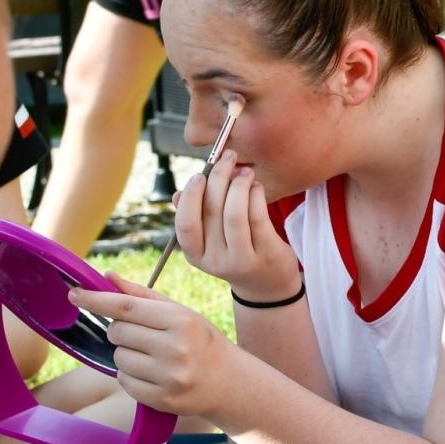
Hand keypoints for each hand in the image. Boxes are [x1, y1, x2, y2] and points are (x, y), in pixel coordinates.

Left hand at [67, 274, 240, 417]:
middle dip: (121, 331)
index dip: (96, 300)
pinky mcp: (162, 399)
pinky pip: (124, 382)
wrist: (229, 382)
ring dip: (126, 355)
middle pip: (117, 332)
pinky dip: (131, 377)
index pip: (126, 307)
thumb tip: (107, 277)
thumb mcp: (180, 313)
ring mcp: (168, 376)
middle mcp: (174, 348)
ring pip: (118, 358)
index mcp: (179, 320)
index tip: (73, 294)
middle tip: (143, 336)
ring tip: (152, 358)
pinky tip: (153, 375)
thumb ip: (142, 295)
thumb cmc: (200, 340)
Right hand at [173, 150, 299, 302]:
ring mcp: (242, 260)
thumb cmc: (236, 252)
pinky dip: (255, 195)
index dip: (191, 196)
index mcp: (196, 255)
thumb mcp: (211, 241)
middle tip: (227, 158)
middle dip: (218, 178)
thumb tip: (177, 195)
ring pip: (234, 214)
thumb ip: (196, 217)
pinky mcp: (266, 254)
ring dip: (239, 185)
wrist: (267, 285)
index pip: (185, 224)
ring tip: (245, 171)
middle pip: (211, 212)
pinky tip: (256, 186)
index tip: (199, 174)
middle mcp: (216, 261)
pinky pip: (257, 218)